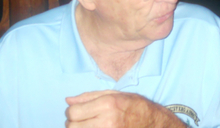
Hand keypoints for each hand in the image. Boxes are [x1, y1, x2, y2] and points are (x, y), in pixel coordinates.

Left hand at [65, 90, 184, 127]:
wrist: (152, 123)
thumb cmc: (134, 106)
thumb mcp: (115, 94)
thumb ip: (90, 96)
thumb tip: (68, 100)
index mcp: (107, 104)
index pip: (74, 111)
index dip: (71, 111)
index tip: (77, 110)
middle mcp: (106, 121)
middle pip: (72, 126)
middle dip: (72, 122)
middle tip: (81, 119)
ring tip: (88, 124)